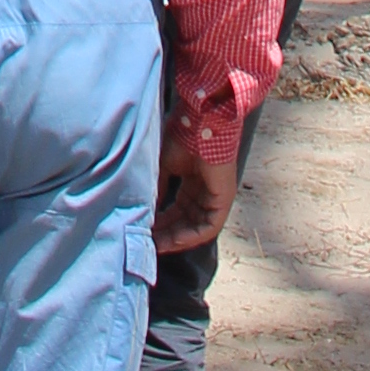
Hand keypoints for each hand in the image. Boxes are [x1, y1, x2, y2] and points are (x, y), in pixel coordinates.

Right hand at [153, 121, 243, 251]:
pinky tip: (175, 240)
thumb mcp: (163, 166)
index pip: (177, 210)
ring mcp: (215, 198)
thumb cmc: (183, 138)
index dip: (161, 222)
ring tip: (159, 246)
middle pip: (185, 222)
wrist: (201, 124)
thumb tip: (147, 210)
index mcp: (192, 182)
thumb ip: (157, 188)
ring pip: (196, 228)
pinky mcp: (224, 201)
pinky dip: (192, 236)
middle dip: (167, 234)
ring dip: (177, 239)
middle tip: (149, 245)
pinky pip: (209, 227)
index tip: (145, 231)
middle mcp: (204, 192)